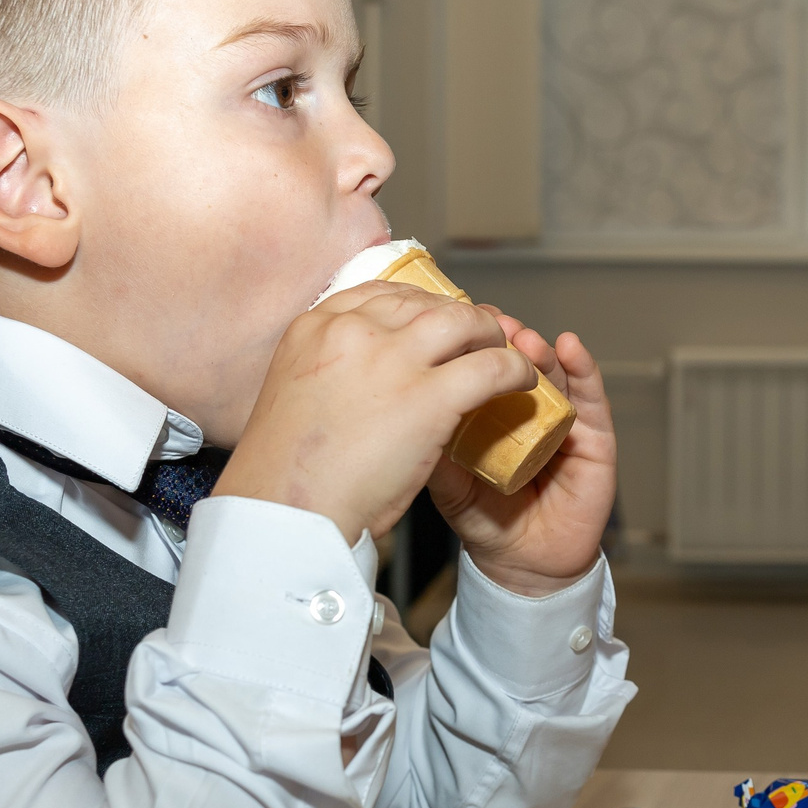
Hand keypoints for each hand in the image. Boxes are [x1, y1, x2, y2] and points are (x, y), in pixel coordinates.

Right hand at [215, 283, 537, 543]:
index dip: (415, 307)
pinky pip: (490, 368)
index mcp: (314, 327)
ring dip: (490, 336)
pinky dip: (514, 370)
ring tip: (506, 356)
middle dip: (456, 318)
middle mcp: (353, 330)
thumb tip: (363, 383)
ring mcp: (393, 359)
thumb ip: (329, 376)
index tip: (433, 323)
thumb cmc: (286, 476)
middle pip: (423, 304)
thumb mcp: (296, 399)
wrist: (286, 513)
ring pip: (462, 324)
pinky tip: (522, 383)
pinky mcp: (430, 396)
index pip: (378, 294)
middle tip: (478, 338)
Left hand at [431, 312, 615, 596]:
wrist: (524, 565)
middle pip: (518, 364)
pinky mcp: (597, 440)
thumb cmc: (489, 523)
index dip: (472, 344)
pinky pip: (593, 401)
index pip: (483, 369)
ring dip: (540, 350)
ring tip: (524, 338)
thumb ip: (435, 456)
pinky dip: (584, 371)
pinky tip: (571, 348)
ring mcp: (563, 422)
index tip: (454, 323)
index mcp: (492, 416)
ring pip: (555, 375)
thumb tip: (410, 416)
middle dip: (505, 339)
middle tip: (490, 323)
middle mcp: (528, 412)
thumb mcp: (449, 487)